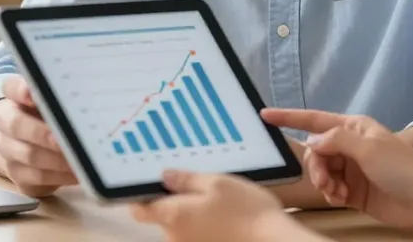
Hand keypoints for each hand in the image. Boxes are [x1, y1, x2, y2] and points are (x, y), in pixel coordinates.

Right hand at [0, 76, 76, 196]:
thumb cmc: (55, 114)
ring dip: (56, 159)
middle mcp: (7, 121)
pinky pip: (36, 177)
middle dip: (42, 133)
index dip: (20, 90)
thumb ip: (69, 97)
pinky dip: (59, 176)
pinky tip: (77, 173)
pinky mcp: (17, 174)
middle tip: (64, 139)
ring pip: (28, 154)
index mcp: (18, 96)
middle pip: (16, 124)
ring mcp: (9, 149)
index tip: (32, 94)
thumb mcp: (61, 101)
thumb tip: (94, 97)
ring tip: (80, 159)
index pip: (11, 87)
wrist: (34, 143)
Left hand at [130, 170, 306, 241]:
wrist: (272, 241)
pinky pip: (195, 234)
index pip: (140, 209)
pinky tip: (222, 211)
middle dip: (174, 198)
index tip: (147, 179)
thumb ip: (187, 179)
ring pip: (180, 224)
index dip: (140, 193)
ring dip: (191, 209)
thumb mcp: (218, 183)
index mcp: (174, 215)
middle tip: (195, 179)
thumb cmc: (246, 210)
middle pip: (162, 215)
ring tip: (214, 194)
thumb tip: (164, 176)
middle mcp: (176, 236)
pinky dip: (202, 221)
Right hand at [262, 109, 412, 229]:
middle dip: (316, 167)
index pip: (315, 119)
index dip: (289, 117)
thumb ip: (336, 140)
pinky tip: (343, 199)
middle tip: (327, 181)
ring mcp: (351, 168)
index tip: (265, 115)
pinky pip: (330, 189)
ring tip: (338, 193)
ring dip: (324, 183)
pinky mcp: (353, 190)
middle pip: (315, 151)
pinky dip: (332, 194)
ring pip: (321, 172)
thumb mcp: (368, 147)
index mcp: (354, 127)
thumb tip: (313, 141)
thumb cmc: (402, 167)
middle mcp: (350, 145)